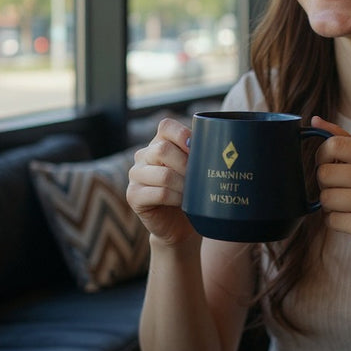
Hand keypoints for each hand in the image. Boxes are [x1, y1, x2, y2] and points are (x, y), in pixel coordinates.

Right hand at [127, 118, 199, 247]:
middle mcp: (143, 155)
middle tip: (200, 177)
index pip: (166, 126)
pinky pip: (160, 193)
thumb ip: (200, 154)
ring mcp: (135, 175)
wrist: (179, 224)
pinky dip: (177, 198)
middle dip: (187, 164)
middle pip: (163, 150)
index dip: (183, 134)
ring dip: (184, 185)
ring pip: (164, 174)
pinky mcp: (133, 195)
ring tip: (194, 193)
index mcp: (158, 143)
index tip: (197, 149)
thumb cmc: (192, 193)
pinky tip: (183, 202)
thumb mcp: (196, 170)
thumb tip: (218, 142)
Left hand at [312, 116, 350, 278]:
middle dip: (325, 186)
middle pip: (324, 173)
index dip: (321, 157)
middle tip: (342, 193)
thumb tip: (314, 120)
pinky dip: (336, 224)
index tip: (328, 166)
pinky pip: (331, 220)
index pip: (334, 144)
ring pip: (325, 198)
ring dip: (331, 207)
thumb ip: (343, 141)